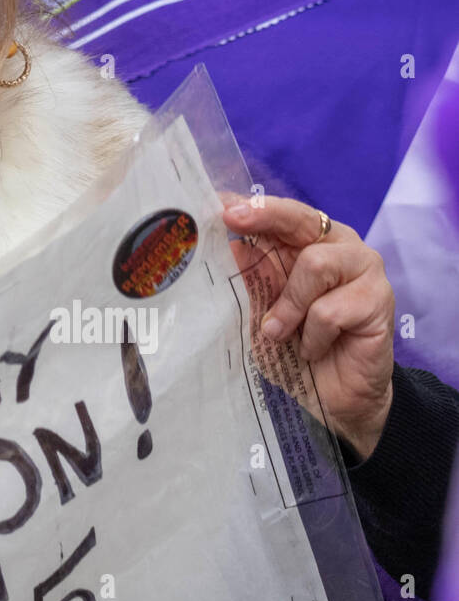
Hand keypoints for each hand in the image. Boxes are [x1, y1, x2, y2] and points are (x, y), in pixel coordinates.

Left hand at [223, 196, 394, 460]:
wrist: (334, 397)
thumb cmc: (294, 346)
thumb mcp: (262, 311)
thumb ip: (254, 279)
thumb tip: (233, 245)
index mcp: (309, 243)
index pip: (280, 214)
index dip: (252, 207)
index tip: (220, 204)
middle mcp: (339, 247)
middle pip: (301, 219)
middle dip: (265, 217)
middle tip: (234, 221)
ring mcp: (364, 270)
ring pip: (315, 263)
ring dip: (288, 304)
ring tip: (278, 332)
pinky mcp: (380, 301)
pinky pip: (330, 309)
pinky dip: (312, 334)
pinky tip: (313, 348)